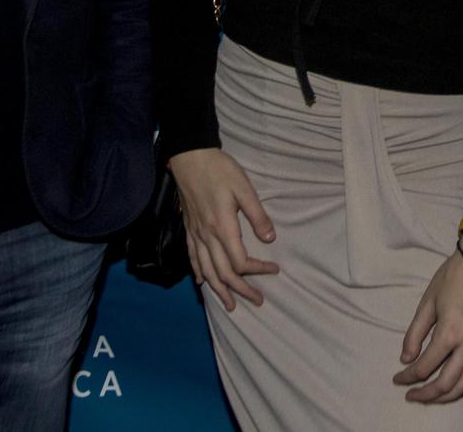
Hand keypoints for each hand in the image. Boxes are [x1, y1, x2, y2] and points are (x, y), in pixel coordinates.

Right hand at [168, 147, 277, 311]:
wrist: (190, 158)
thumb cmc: (220, 170)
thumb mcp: (244, 189)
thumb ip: (257, 215)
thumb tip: (270, 238)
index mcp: (223, 228)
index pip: (240, 262)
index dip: (258, 270)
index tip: (274, 269)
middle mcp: (206, 237)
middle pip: (223, 274)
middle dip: (241, 290)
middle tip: (257, 301)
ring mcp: (195, 235)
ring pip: (206, 272)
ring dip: (219, 290)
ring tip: (230, 305)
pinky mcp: (188, 229)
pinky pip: (192, 258)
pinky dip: (199, 273)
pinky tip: (202, 282)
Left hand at [393, 243, 462, 402]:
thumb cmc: (454, 275)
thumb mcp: (428, 301)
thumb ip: (415, 333)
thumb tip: (406, 358)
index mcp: (449, 333)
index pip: (424, 367)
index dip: (408, 376)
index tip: (398, 378)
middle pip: (446, 383)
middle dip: (426, 394)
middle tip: (412, 395)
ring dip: (449, 396)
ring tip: (435, 396)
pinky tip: (462, 385)